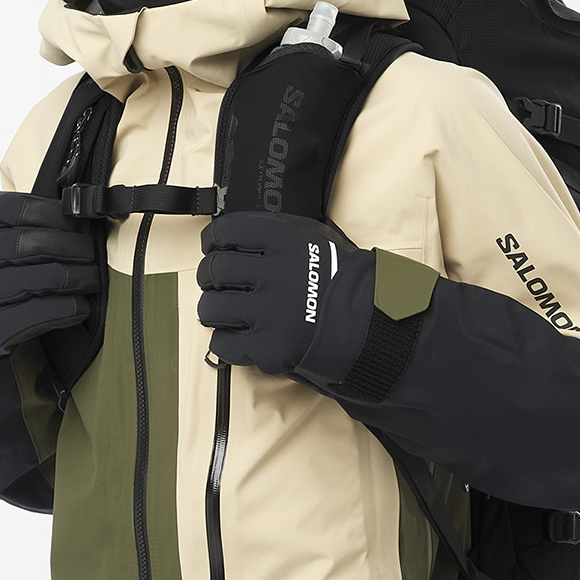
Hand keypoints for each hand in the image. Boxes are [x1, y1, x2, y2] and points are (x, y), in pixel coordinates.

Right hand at [0, 192, 97, 363]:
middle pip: (29, 244)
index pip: (18, 210)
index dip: (55, 214)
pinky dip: (68, 308)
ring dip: (77, 278)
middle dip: (71, 246)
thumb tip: (82, 217)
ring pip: (37, 281)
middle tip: (92, 253)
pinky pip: (38, 315)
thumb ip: (30, 226)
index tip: (78, 223)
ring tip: (91, 279)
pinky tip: (80, 306)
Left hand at [196, 211, 373, 383]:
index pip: (225, 232)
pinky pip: (223, 345)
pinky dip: (223, 342)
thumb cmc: (342, 281)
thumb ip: (276, 234)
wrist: (371, 325)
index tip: (213, 249)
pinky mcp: (269, 347)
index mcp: (285, 240)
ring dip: (210, 310)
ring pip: (211, 309)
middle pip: (215, 270)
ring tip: (221, 312)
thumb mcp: (316, 239)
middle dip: (208, 277)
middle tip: (214, 283)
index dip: (212, 241)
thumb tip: (233, 235)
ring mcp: (271, 313)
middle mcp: (276, 273)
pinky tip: (236, 337)